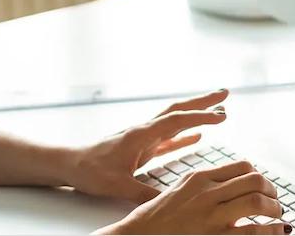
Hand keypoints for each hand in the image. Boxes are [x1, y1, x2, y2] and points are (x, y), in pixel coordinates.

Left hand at [69, 89, 230, 203]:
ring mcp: (143, 138)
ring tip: (218, 112)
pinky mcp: (140, 148)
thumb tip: (169, 200)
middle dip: (203, 102)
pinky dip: (184, 135)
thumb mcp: (117, 185)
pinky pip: (168, 138)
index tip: (222, 114)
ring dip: (196, 115)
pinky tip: (197, 138)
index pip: (176, 120)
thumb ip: (143, 193)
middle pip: (178, 111)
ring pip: (175, 122)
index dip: (200, 117)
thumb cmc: (89, 170)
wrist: (69, 164)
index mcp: (140, 134)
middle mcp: (144, 131)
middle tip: (225, 93)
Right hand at [102, 160, 288, 234]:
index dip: (259, 176)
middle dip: (271, 191)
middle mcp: (206, 192)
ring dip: (274, 209)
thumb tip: (227, 186)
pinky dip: (271, 231)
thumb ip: (201, 185)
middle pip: (254, 180)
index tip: (264, 187)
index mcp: (198, 178)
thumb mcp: (177, 191)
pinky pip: (254, 231)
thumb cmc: (153, 220)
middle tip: (275, 201)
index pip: (241, 167)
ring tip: (277, 218)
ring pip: (257, 201)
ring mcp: (211, 215)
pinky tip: (276, 233)